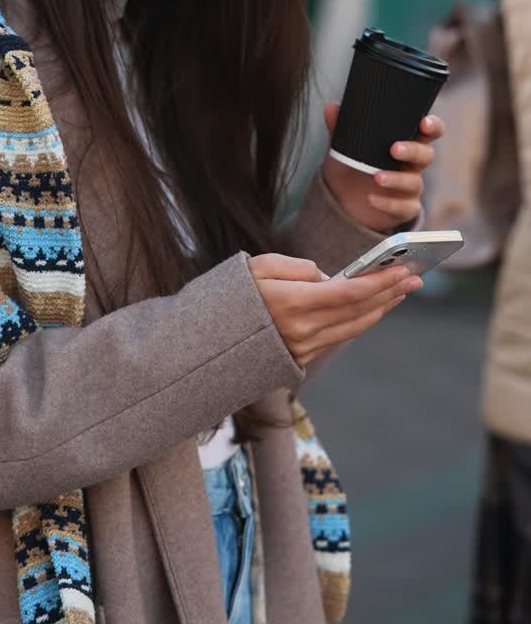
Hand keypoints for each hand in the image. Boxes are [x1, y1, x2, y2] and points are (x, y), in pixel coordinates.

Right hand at [249, 254, 421, 365]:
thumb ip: (298, 267)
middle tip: (414, 278)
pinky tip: (375, 308)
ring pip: (354, 327)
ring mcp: (304, 347)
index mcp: (292, 303)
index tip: (401, 270)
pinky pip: (340, 336)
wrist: (210, 341)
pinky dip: (362, 320)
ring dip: (382, 308)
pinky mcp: (302, 357)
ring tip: (401, 291)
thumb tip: (328, 276)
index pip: (348, 293)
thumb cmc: (234, 294)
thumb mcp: (259, 266)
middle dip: (389, 293)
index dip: (377, 282)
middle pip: (358, 311)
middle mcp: (302, 330)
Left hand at [321, 105, 444, 232]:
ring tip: (377, 177)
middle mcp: (412, 164)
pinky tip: (371, 199)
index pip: (428, 131)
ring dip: (397, 179)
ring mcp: (410, 187)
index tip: (424, 122)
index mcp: (404, 142)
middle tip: (394, 149)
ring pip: (414, 182)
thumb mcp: (344, 147)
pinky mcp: (405, 208)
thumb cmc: (352, 165)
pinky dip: (388, 204)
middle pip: (426, 155)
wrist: (342, 200)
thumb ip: (340, 127)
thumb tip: (331, 107)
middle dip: (413, 151)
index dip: (432, 126)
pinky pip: (404, 207)